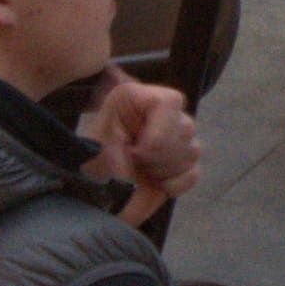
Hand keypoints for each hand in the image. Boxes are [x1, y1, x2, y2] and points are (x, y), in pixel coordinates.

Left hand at [82, 72, 200, 209]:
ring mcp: (171, 143)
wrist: (95, 205)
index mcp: (137, 101)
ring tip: (140, 172)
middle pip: (186, 127)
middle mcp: (158, 117)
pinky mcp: (180, 168)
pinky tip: (154, 183)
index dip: (161, 129)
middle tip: (134, 162)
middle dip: (159, 153)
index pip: (171, 101)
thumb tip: (132, 80)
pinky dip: (174, 184)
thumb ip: (124, 108)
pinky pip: (194, 173)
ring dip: (164, 169)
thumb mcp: (100, 133)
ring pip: (192, 151)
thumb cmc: (90, 170)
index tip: (137, 149)